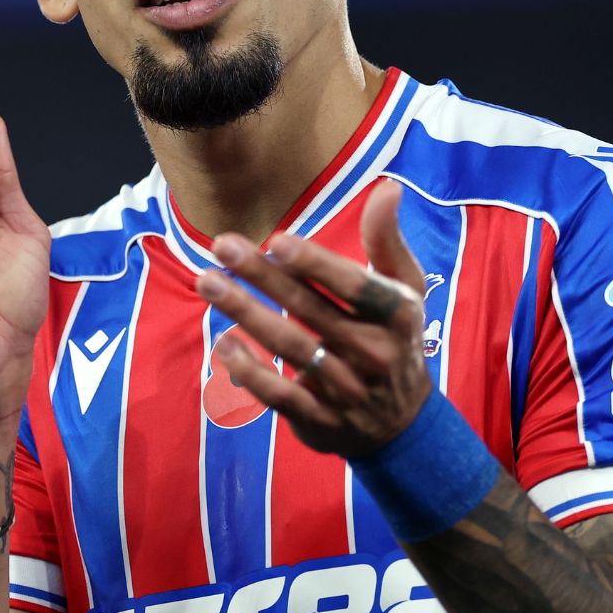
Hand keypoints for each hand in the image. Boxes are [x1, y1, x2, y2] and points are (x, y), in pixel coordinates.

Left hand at [194, 180, 431, 456]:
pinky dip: (250, 372)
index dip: (316, 264)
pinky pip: (280, 396)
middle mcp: (373, 353)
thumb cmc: (396, 339)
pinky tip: (223, 343)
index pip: (355, 286)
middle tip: (222, 244)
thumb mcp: (405, 290)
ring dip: (244, 313)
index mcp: (398, 316)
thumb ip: (387, 242)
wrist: (401, 425)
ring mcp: (346, 390)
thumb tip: (388, 187)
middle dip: (263, 276)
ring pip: (289, 349)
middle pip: (310, 311)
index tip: (278, 240)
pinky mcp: (319, 420)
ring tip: (207, 281)